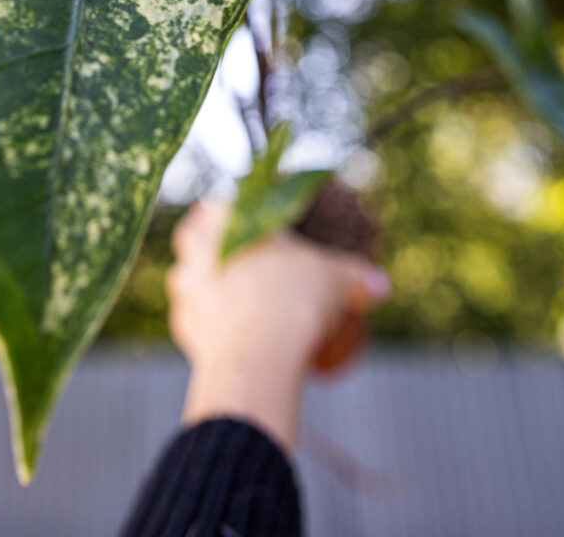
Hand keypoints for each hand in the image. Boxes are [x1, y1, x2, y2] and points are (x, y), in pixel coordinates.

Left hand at [166, 197, 389, 452]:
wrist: (259, 357)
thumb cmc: (294, 297)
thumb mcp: (334, 279)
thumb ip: (355, 276)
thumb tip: (381, 285)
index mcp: (222, 220)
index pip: (218, 206)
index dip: (234, 215)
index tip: (255, 229)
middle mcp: (194, 250)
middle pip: (193, 238)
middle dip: (214, 247)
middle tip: (247, 262)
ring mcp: (185, 291)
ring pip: (188, 281)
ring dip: (209, 287)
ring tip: (242, 301)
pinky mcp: (182, 331)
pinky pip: (194, 322)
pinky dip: (211, 326)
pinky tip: (235, 336)